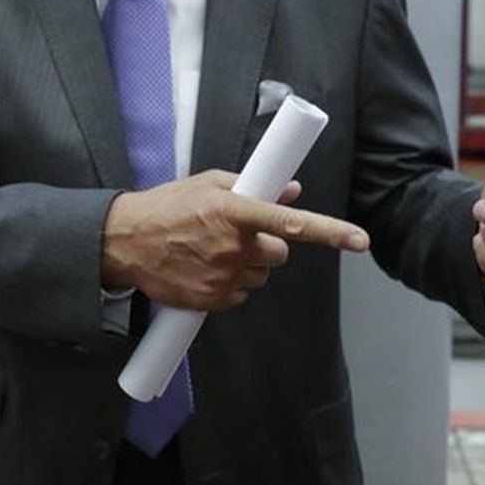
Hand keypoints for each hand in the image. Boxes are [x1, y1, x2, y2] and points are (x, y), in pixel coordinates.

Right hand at [102, 170, 370, 310]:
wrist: (124, 243)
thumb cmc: (167, 206)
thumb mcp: (209, 184)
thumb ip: (253, 186)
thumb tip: (293, 188)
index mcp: (234, 210)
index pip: (292, 222)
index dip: (331, 232)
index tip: (360, 240)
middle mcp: (233, 246)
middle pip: (280, 254)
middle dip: (266, 246)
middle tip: (237, 236)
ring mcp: (223, 276)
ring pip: (261, 276)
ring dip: (247, 266)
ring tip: (212, 251)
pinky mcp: (212, 300)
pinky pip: (240, 295)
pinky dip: (230, 285)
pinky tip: (205, 270)